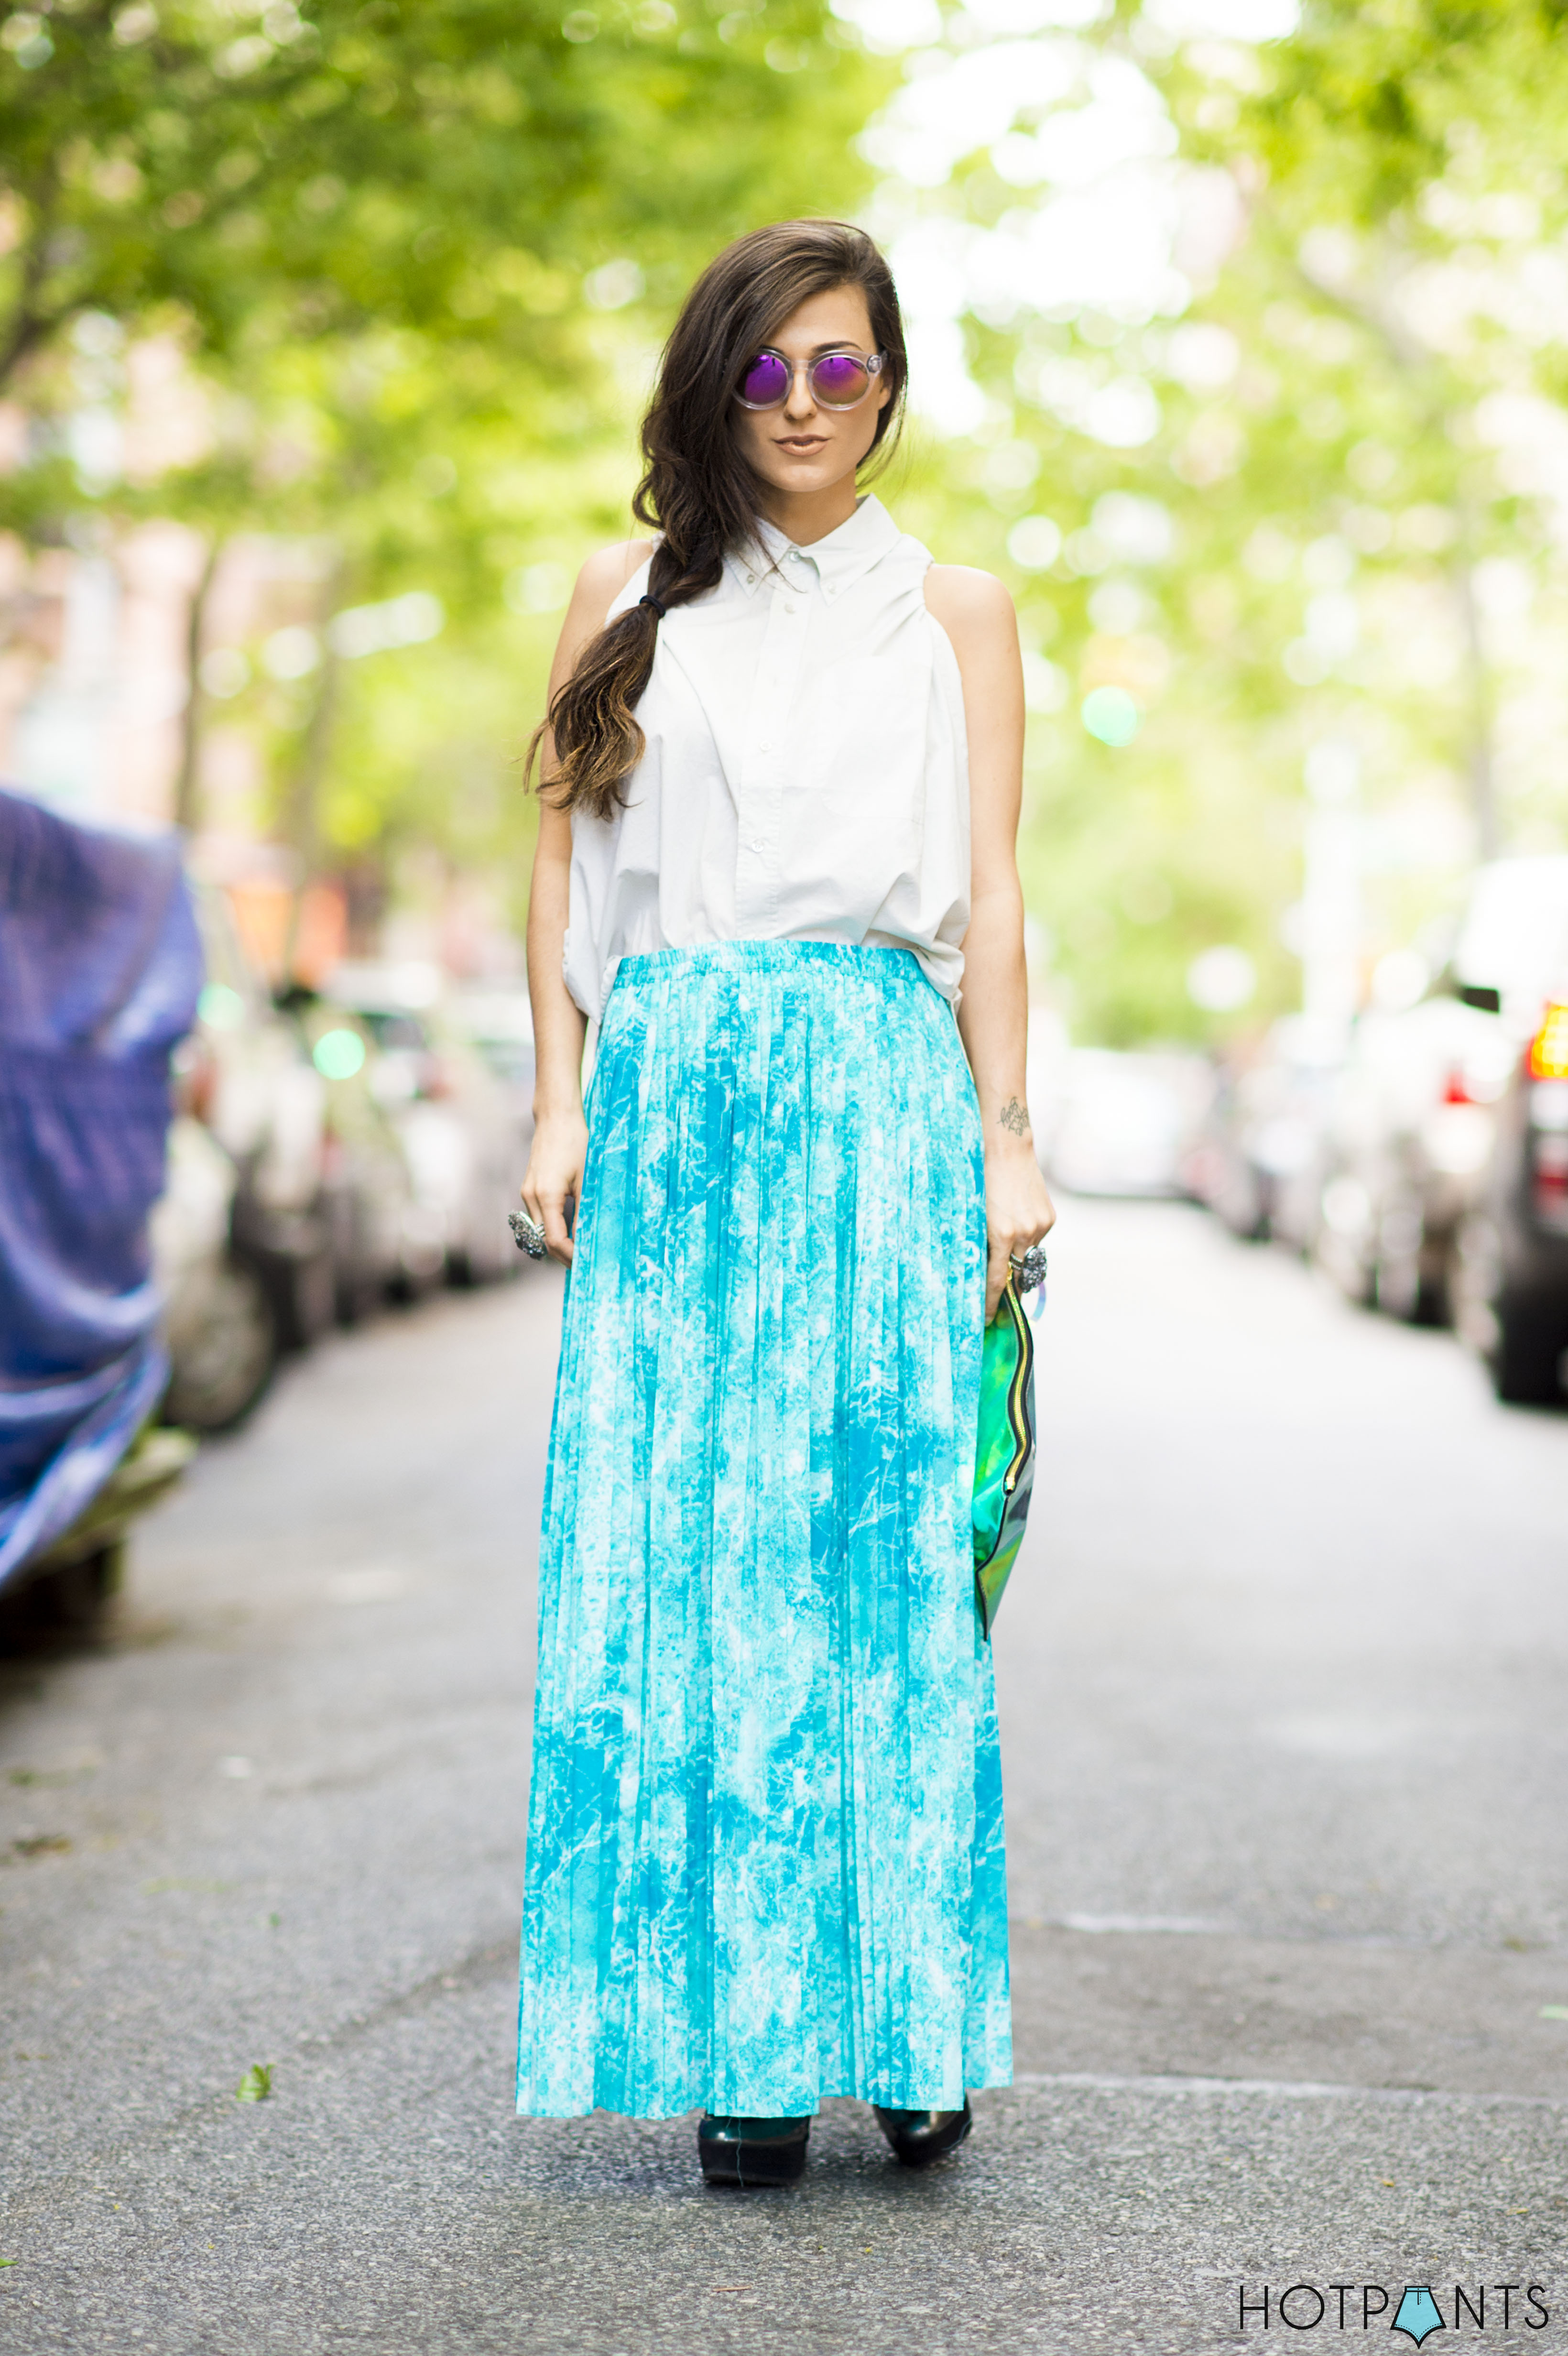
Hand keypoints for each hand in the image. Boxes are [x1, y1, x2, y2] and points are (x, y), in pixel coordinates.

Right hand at [521, 1108, 588, 1265]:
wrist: (556, 1118)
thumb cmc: (575, 1142)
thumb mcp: (586, 1178)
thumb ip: (585, 1209)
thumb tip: (589, 1237)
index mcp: (546, 1195)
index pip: (554, 1240)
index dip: (570, 1255)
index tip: (586, 1263)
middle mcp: (530, 1197)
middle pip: (542, 1240)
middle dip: (563, 1255)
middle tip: (585, 1264)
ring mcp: (527, 1192)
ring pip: (539, 1230)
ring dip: (557, 1243)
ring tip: (579, 1251)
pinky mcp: (529, 1188)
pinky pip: (538, 1217)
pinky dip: (552, 1229)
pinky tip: (569, 1231)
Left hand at [983, 1136, 1055, 1323]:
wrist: (1006, 1148)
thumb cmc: (978, 1179)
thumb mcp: (972, 1216)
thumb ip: (979, 1245)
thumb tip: (980, 1272)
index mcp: (1002, 1235)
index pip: (997, 1282)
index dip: (992, 1304)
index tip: (987, 1321)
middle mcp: (1026, 1234)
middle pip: (1019, 1276)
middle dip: (1009, 1291)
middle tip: (999, 1305)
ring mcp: (1041, 1226)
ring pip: (1028, 1258)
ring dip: (1017, 1262)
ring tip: (1004, 1255)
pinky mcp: (1049, 1218)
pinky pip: (1036, 1241)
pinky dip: (1025, 1242)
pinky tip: (1014, 1227)